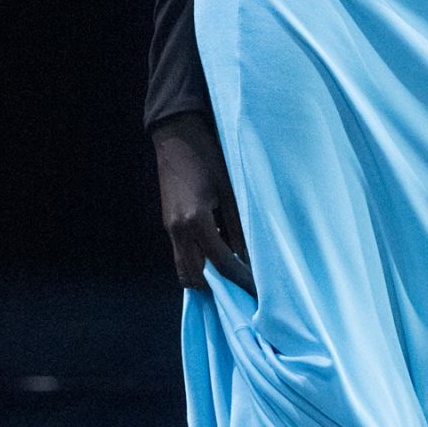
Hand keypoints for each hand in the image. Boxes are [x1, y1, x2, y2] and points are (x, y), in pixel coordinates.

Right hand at [153, 113, 254, 292]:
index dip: (241, 279)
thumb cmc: (208, 157)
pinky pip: (182, 257)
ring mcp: (171, 229)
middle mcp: (178, 230)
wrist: (176, 136)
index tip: (258, 289)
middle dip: (219, 288)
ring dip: (206, 279)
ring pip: (184, 271)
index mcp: (196, 221)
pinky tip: (219, 258)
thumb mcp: (230, 190)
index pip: (221, 263)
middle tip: (242, 290)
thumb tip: (251, 257)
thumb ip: (239, 226)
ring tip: (231, 277)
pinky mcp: (170, 225)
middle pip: (195, 277)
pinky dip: (199, 265)